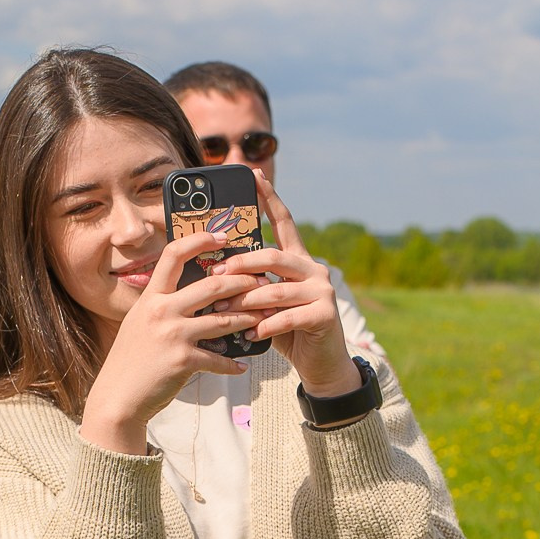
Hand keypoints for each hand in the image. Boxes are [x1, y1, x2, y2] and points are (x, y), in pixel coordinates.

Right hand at [79, 226, 264, 453]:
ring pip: (223, 320)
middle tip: (259, 282)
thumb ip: (161, 304)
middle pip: (211, 286)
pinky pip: (218, 359)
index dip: (199, 240)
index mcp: (151, 296)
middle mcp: (161, 310)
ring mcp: (173, 335)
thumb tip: (190, 292)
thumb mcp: (139, 322)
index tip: (222, 236)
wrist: (117, 397)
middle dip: (241, 282)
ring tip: (264, 317)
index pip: (174, 255)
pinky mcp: (183, 360)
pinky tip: (243, 364)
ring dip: (248, 319)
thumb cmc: (130, 359)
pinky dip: (233, 363)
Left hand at [220, 170, 362, 400]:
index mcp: (298, 260)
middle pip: (274, 256)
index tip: (254, 175)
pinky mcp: (325, 314)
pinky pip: (289, 316)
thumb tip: (214, 275)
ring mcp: (322, 291)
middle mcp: (313, 269)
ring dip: (247, 300)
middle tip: (216, 273)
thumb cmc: (287, 331)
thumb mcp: (266, 303)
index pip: (283, 222)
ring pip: (277, 289)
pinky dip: (267, 325)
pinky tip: (252, 332)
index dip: (269, 198)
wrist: (320, 364)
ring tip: (224, 310)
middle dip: (242, 263)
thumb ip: (252, 285)